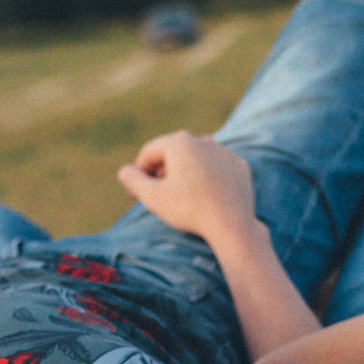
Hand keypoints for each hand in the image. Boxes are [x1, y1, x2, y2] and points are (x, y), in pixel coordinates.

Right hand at [117, 131, 258, 244]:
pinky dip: (208, 179)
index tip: (137, 194)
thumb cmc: (189, 209)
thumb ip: (133, 181)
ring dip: (185, 175)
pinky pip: (216, 169)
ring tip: (181, 197)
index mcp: (179, 142)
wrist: (231, 224)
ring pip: (196, 160)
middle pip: (173, 154)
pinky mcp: (239, 166)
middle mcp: (203, 140)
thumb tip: (124, 171)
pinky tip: (205, 196)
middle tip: (158, 197)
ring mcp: (224, 152)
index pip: (149, 153)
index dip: (139, 173)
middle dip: (162, 173)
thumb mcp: (152, 197)